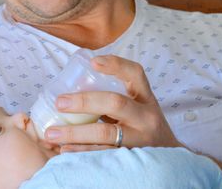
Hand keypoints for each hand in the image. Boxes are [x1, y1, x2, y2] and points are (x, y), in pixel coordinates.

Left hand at [42, 55, 182, 151]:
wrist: (170, 158)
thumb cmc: (144, 128)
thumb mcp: (139, 108)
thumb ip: (115, 99)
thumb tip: (71, 89)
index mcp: (146, 98)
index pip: (135, 74)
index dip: (115, 65)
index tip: (93, 62)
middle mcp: (146, 116)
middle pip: (115, 103)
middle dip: (84, 101)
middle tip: (59, 102)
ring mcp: (141, 139)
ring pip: (106, 133)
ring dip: (75, 133)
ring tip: (51, 133)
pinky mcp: (132, 159)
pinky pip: (103, 155)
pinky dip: (82, 152)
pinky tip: (65, 150)